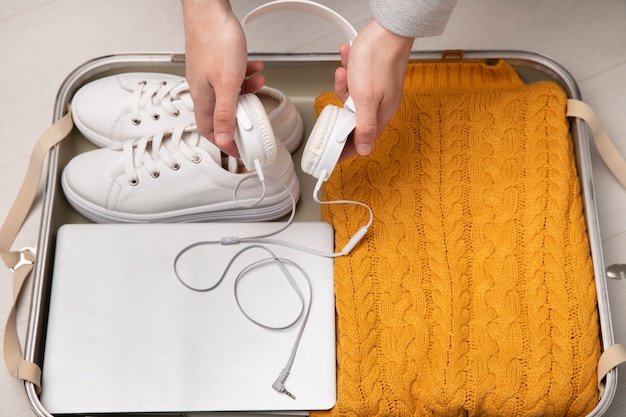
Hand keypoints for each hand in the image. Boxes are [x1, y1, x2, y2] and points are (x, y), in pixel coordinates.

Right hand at [182, 0, 264, 156]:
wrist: (210, 10)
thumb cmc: (214, 40)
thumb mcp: (227, 83)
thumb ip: (226, 113)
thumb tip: (223, 139)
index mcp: (202, 98)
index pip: (210, 131)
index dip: (225, 144)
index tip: (239, 152)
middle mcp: (203, 88)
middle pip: (222, 114)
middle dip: (241, 117)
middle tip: (254, 120)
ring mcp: (209, 74)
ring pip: (230, 94)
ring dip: (247, 93)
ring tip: (259, 86)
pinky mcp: (216, 62)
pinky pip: (233, 77)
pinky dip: (246, 76)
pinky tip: (255, 70)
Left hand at [334, 18, 413, 159]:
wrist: (387, 29)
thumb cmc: (379, 59)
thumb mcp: (366, 98)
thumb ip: (365, 126)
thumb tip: (365, 149)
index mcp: (382, 114)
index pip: (363, 140)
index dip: (346, 147)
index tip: (333, 154)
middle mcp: (381, 104)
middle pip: (353, 118)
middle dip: (342, 106)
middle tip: (341, 94)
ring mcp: (376, 90)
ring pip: (351, 98)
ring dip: (343, 85)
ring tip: (346, 72)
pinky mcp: (371, 76)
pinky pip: (353, 80)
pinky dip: (348, 71)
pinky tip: (348, 61)